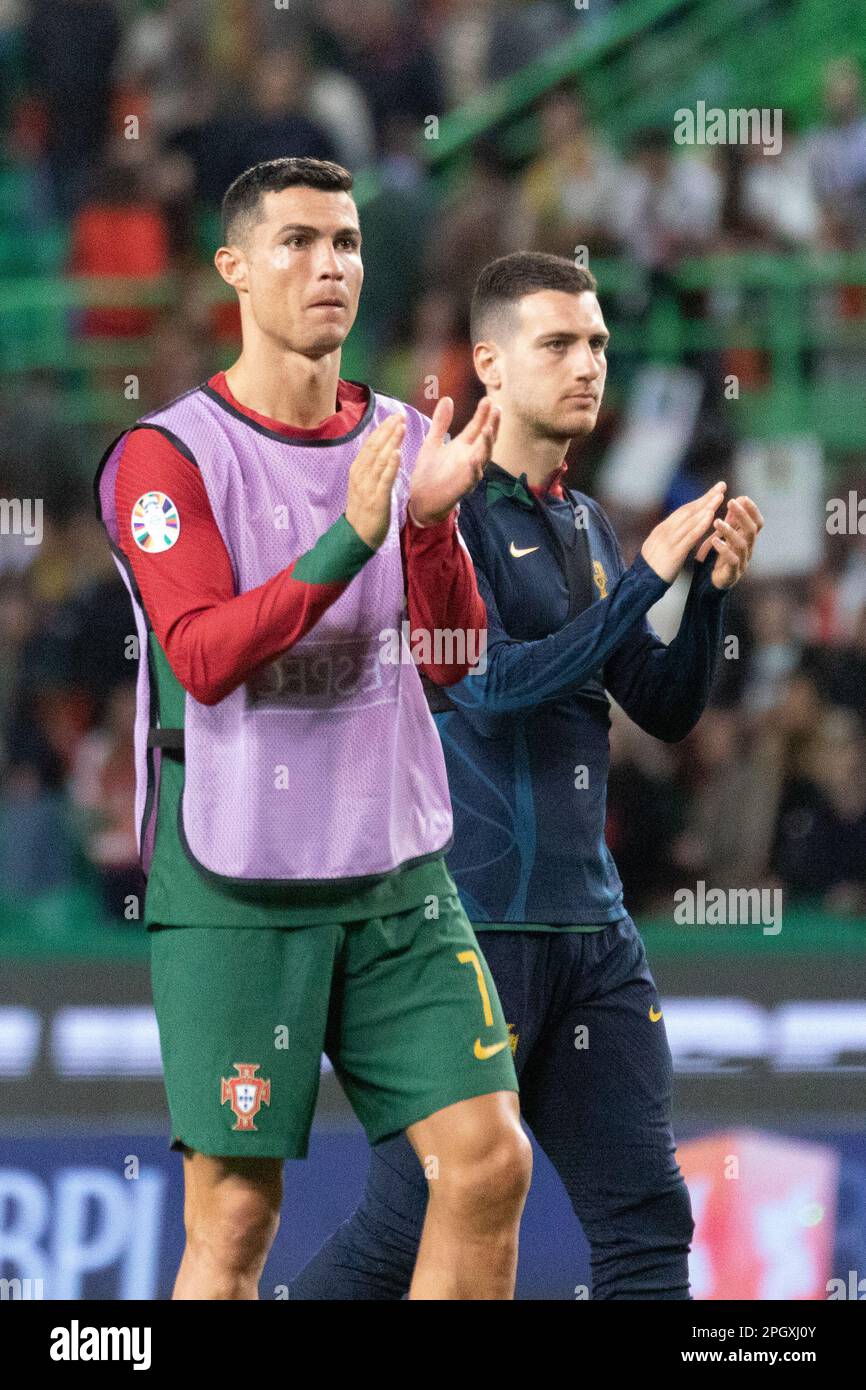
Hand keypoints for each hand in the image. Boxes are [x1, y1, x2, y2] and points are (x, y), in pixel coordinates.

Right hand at [344, 412, 405, 548]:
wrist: (357, 537)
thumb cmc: (365, 510)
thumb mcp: (365, 484)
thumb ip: (372, 467)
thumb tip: (383, 449)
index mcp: (358, 469)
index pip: (371, 443)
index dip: (383, 428)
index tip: (395, 416)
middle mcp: (361, 475)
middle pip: (375, 447)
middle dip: (388, 429)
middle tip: (401, 415)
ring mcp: (368, 487)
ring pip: (380, 459)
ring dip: (391, 441)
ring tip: (401, 427)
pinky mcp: (377, 499)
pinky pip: (384, 480)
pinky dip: (391, 466)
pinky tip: (398, 453)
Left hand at [408, 396, 499, 525]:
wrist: (420, 499)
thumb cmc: (429, 473)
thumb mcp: (432, 442)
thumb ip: (441, 423)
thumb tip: (447, 398)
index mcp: (463, 446)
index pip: (477, 427)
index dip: (483, 414)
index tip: (488, 399)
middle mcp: (470, 458)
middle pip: (486, 439)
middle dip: (492, 425)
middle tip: (497, 409)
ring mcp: (469, 472)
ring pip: (484, 457)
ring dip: (487, 444)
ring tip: (489, 429)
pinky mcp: (463, 487)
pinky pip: (472, 478)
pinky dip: (475, 468)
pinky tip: (474, 459)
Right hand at [641, 482, 726, 583]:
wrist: (640, 584)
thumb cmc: (652, 570)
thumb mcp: (658, 548)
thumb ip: (669, 538)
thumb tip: (680, 531)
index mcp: (662, 530)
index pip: (683, 511)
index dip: (699, 500)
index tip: (713, 492)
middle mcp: (665, 531)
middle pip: (688, 510)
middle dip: (705, 498)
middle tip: (721, 486)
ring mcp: (669, 541)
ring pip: (690, 520)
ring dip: (706, 507)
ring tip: (719, 497)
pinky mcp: (674, 553)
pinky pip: (689, 536)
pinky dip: (700, 524)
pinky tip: (711, 516)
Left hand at [695, 495, 763, 589]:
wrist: (713, 584)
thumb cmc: (721, 558)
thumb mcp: (726, 537)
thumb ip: (732, 521)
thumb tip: (737, 500)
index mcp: (748, 540)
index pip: (757, 523)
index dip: (753, 510)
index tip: (743, 497)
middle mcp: (748, 550)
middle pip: (751, 531)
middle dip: (742, 515)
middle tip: (731, 502)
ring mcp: (742, 562)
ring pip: (741, 544)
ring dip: (729, 531)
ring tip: (716, 521)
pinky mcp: (732, 573)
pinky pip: (732, 560)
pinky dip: (723, 549)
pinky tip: (714, 540)